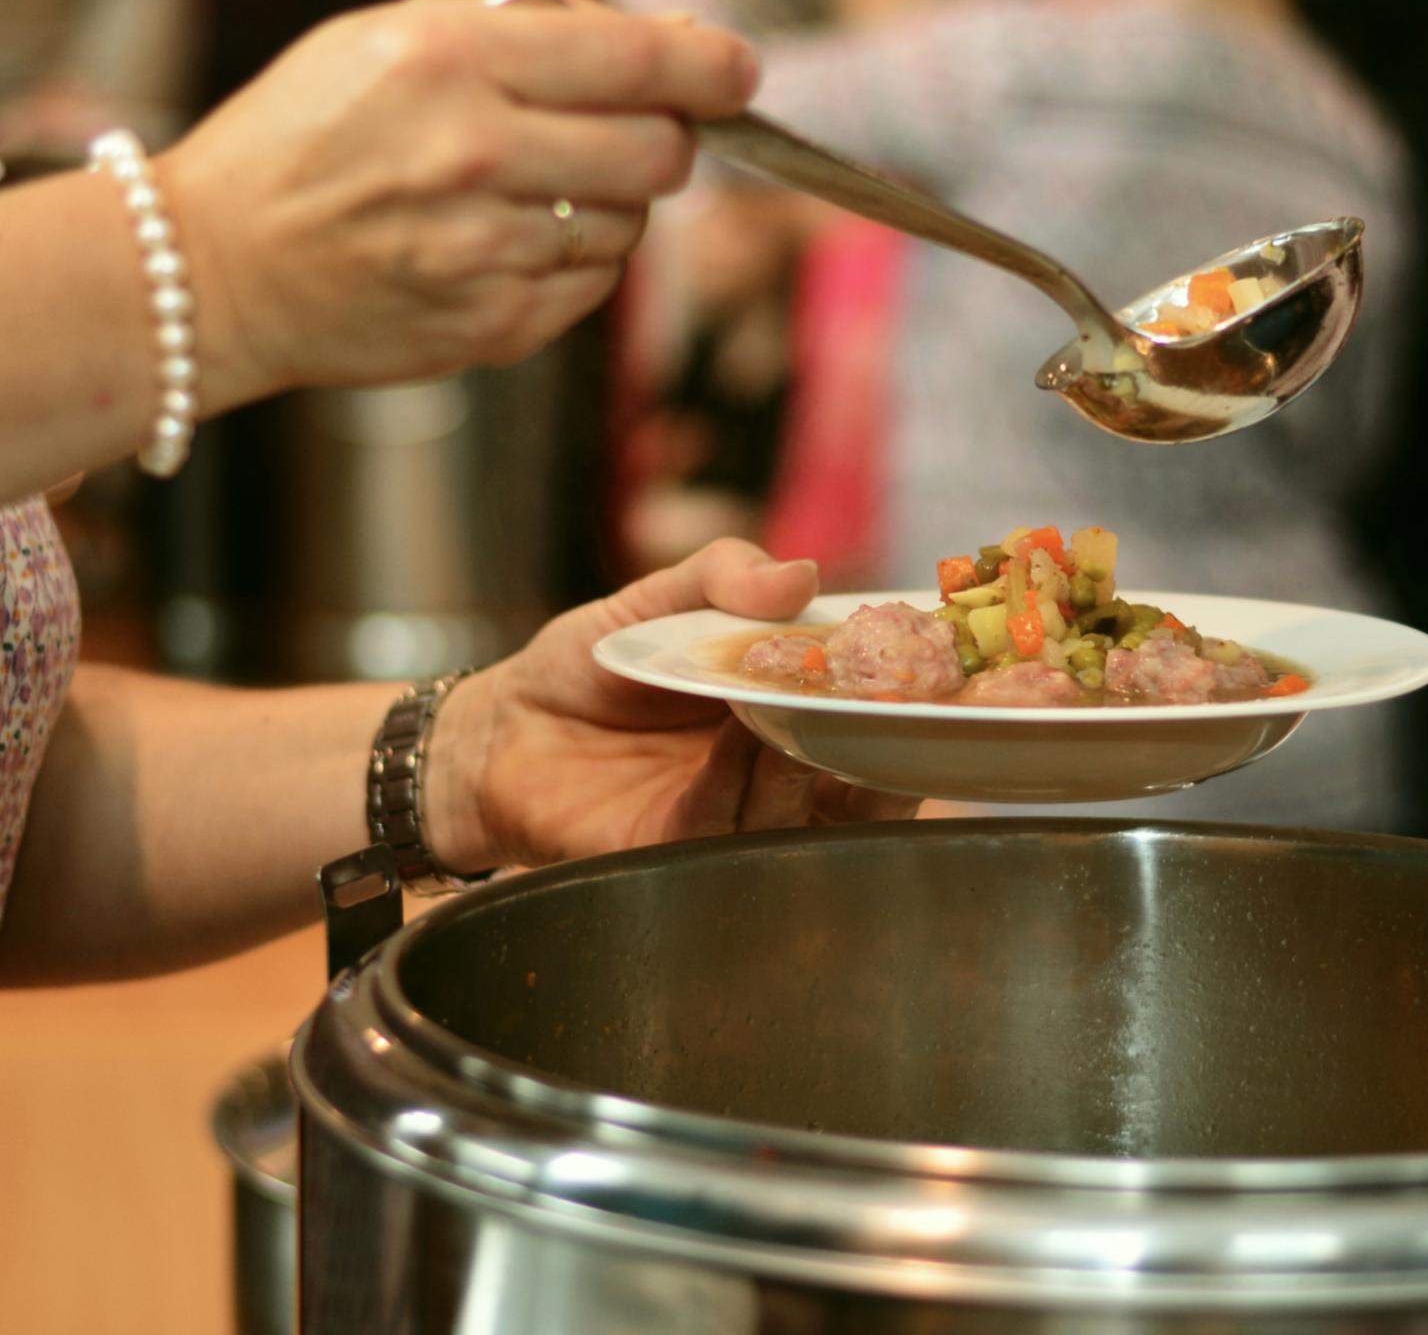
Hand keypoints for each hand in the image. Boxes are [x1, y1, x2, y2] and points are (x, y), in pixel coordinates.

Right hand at [158, 0, 756, 402]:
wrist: (216, 270)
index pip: (639, 59)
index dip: (710, 65)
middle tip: (626, 131)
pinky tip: (504, 244)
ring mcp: (487, 251)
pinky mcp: (492, 326)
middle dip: (661, 137)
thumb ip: (523, 32)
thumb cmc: (302, 140)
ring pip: (630, 225)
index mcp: (451, 59)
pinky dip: (571, 262)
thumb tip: (663, 46)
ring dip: (605, 203)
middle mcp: (477, 155)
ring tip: (525, 192)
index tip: (735, 71)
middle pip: (660, 152)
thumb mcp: (388, 38)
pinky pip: (592, 287)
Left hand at [427, 539, 917, 872]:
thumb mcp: (656, 600)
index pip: (868, 722)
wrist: (499, 727)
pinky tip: (739, 741)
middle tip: (880, 703)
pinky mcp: (668, 854)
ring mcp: (725, 822)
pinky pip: (720, 829)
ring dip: (806, 763)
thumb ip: (722, 576)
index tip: (929, 669)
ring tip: (796, 711)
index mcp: (785, 715)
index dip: (904, 702)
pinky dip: (737, 785)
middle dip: (878, 751)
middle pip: (857, 785)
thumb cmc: (587, 666)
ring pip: (797, 813)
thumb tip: (801, 573)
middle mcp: (771, 780)